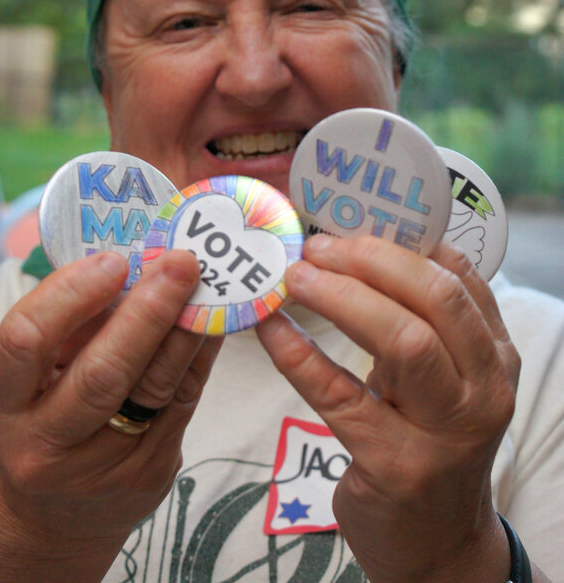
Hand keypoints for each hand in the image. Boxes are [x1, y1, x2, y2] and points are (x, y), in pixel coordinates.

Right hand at [0, 249, 220, 580]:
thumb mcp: (40, 377)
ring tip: (210, 287)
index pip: (26, 340)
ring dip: (186, 331)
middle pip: (101, 374)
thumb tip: (136, 267)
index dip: (70, 296)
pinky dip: (201, 356)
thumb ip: (76, 329)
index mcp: (6, 401)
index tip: (112, 261)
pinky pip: (182, 403)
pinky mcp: (146, 475)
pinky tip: (215, 323)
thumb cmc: (46, 420)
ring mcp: (99, 466)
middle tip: (182, 263)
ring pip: (153, 390)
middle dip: (148, 312)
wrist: (53, 520)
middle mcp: (44, 440)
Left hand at [257, 234, 520, 582]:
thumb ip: (424, 323)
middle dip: (370, 262)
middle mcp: (484, 389)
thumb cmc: (433, 442)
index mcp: (495, 356)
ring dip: (341, 298)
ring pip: (403, 341)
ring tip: (296, 277)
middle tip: (317, 248)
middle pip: (434, 299)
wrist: (438, 543)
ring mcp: (446, 431)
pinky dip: (300, 356)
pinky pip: (341, 396)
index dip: (400, 243)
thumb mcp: (447, 380)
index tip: (351, 224)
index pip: (457, 278)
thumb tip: (362, 249)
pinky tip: (271, 329)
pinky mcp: (397, 465)